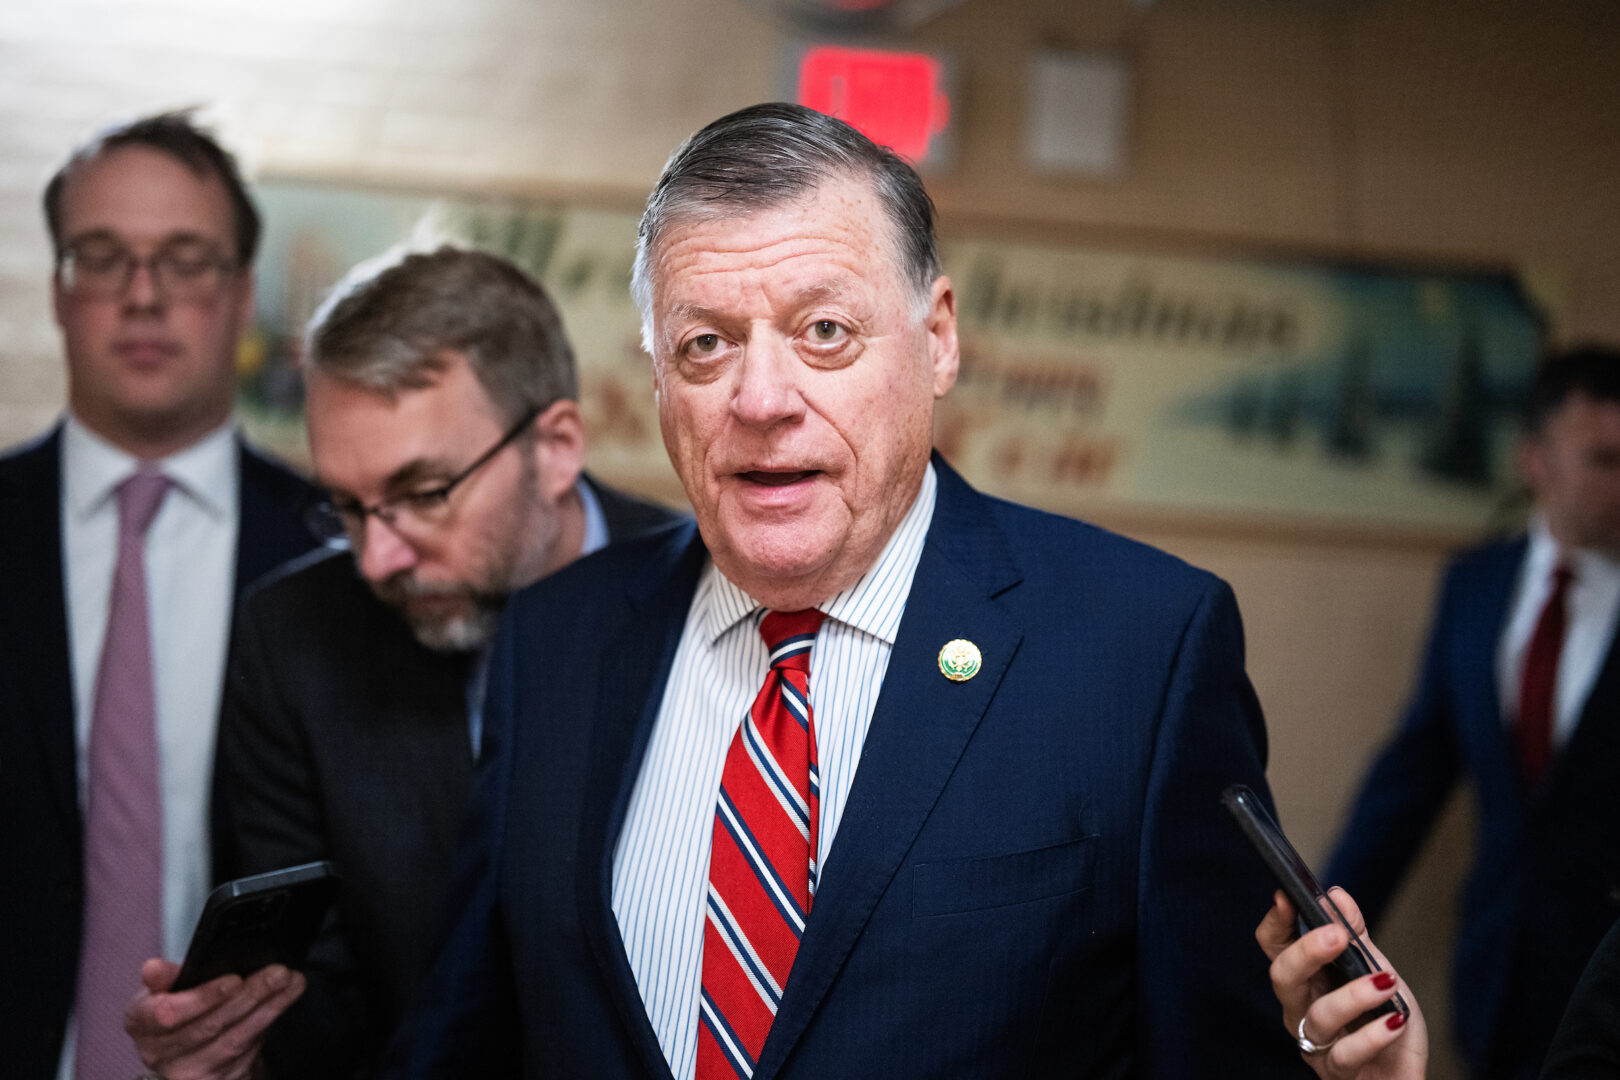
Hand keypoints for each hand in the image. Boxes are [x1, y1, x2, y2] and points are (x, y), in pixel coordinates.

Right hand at [124, 957, 304, 1079]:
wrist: (191, 1047)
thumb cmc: (180, 1007)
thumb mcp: (168, 986)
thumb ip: (165, 976)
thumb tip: (152, 969)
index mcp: (140, 1022)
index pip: (166, 1014)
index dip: (202, 997)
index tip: (234, 979)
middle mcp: (157, 1053)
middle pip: (208, 1025)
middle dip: (248, 995)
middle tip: (277, 972)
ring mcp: (187, 1072)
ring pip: (232, 1040)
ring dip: (267, 1008)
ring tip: (288, 982)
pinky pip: (246, 1052)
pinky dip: (269, 1021)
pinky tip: (283, 1000)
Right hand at [1255, 887, 1428, 1079]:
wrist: (1405, 1072)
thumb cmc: (1385, 1022)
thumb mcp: (1376, 971)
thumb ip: (1355, 937)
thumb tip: (1336, 895)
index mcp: (1306, 981)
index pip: (1276, 947)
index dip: (1276, 922)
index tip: (1286, 897)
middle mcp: (1302, 1010)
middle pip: (1283, 977)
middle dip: (1306, 952)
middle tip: (1335, 936)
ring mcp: (1317, 1044)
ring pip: (1318, 1016)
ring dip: (1353, 995)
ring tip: (1386, 981)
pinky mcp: (1337, 1072)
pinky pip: (1345, 1053)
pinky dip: (1372, 1035)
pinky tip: (1394, 1020)